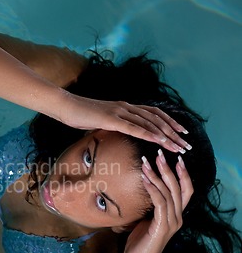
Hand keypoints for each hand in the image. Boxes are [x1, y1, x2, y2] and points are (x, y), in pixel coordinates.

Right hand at [58, 95, 191, 153]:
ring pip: (149, 123)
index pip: (153, 113)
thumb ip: (112, 124)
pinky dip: (148, 135)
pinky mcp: (111, 119)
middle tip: (186, 144)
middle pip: (156, 119)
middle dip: (174, 132)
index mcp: (125, 107)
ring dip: (166, 136)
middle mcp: (126, 107)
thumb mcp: (100, 120)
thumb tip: (116, 132)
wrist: (66, 106)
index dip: (170, 122)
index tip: (181, 132)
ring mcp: (119, 112)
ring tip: (178, 147)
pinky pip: (133, 128)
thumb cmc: (80, 114)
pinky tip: (158, 142)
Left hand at [119, 149, 192, 252]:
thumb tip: (144, 188)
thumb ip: (151, 206)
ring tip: (146, 163)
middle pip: (178, 188)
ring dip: (156, 176)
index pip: (186, 191)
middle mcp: (177, 218)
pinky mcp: (162, 227)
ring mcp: (171, 223)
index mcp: (176, 215)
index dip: (183, 174)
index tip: (176, 158)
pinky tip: (144, 179)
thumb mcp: (146, 219)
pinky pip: (159, 203)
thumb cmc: (138, 241)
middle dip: (168, 169)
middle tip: (159, 154)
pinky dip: (152, 189)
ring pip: (168, 193)